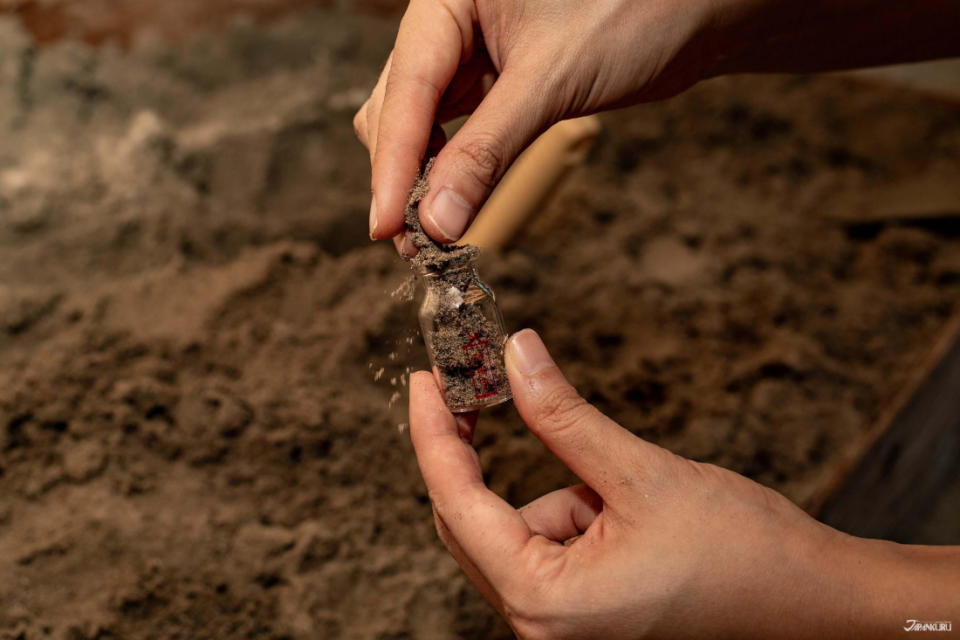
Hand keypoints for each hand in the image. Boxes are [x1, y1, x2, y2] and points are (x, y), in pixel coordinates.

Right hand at [354, 0, 714, 247]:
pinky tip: (458, 204)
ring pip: (418, 124)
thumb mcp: (551, 82)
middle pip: (398, 108)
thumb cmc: (635, 12)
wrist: (694, 11)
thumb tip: (439, 222)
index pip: (406, 87)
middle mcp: (448, 20)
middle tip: (417, 245)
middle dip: (405, 177)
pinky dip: (453, 170)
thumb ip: (488, 149)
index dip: (393, 164)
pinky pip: (454, 131)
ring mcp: (466, 51)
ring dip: (424, 180)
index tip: (385, 227)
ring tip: (435, 237)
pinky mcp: (490, 80)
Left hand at [409, 329, 959, 638]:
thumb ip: (564, 415)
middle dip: (477, 453)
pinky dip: (565, 509)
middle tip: (475, 385)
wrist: (814, 603)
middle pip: (470, 522)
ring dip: (551, 489)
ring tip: (623, 491)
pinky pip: (542, 544)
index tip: (423, 379)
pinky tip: (622, 510)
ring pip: (511, 530)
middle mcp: (540, 627)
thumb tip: (515, 353)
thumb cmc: (743, 554)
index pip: (457, 504)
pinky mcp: (577, 612)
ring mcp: (557, 624)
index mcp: (546, 605)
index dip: (433, 434)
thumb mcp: (641, 473)